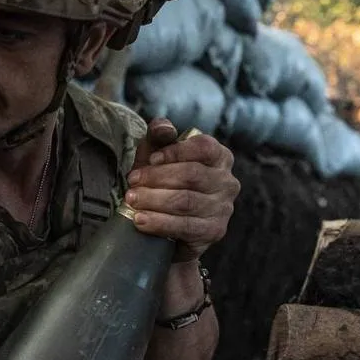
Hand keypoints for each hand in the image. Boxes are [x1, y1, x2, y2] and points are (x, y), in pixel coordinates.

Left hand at [125, 119, 240, 262]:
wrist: (167, 228)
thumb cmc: (163, 184)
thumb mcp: (157, 156)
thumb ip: (159, 136)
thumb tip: (162, 128)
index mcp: (219, 157)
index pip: (204, 147)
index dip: (175, 152)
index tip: (151, 159)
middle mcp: (227, 182)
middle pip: (192, 175)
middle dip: (156, 177)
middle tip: (131, 182)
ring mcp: (223, 209)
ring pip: (186, 201)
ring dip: (153, 200)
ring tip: (131, 200)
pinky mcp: (214, 232)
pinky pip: (185, 226)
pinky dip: (159, 222)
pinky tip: (140, 220)